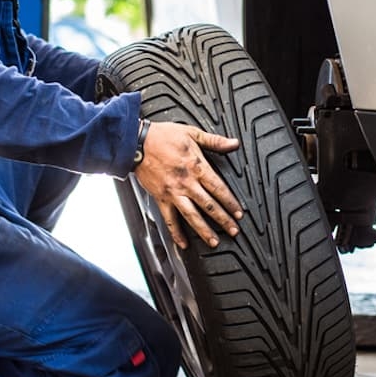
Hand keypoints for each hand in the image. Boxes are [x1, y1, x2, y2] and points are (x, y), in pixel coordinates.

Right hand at [132, 121, 243, 248]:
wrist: (136, 142)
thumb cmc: (162, 136)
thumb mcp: (192, 133)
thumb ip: (215, 141)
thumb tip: (233, 143)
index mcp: (197, 167)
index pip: (219, 188)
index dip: (231, 202)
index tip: (239, 213)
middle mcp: (186, 183)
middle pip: (209, 205)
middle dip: (223, 220)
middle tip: (233, 231)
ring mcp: (173, 193)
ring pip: (192, 216)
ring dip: (203, 230)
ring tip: (213, 242)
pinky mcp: (160, 198)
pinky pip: (170, 219)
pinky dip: (176, 233)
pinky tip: (183, 243)